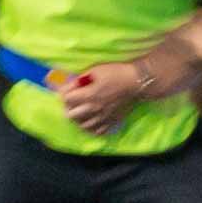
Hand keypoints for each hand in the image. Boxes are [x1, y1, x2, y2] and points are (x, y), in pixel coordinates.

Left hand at [49, 45, 185, 129]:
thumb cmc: (117, 73)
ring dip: (78, 119)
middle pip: (71, 115)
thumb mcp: (96, 70)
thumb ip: (81, 79)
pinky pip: (97, 131)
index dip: (64, 93)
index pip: (66, 99)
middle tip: (71, 101)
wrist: (137, 82)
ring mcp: (103, 117)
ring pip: (82, 125)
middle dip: (68, 107)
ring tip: (79, 112)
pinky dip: (91, 128)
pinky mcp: (111, 121)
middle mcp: (94, 109)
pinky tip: (91, 121)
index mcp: (89, 95)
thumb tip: (70, 84)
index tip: (67, 88)